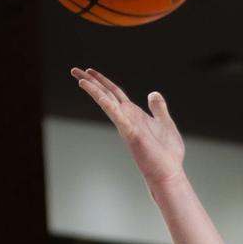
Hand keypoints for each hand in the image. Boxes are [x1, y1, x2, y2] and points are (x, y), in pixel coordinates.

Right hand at [70, 69, 185, 190]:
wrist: (168, 173)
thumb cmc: (167, 154)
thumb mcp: (165, 123)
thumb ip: (158, 108)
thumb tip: (153, 93)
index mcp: (134, 114)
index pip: (114, 93)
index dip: (102, 80)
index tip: (90, 71)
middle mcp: (126, 118)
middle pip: (105, 94)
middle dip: (90, 81)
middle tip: (74, 70)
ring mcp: (126, 125)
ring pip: (107, 102)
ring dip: (94, 90)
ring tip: (80, 79)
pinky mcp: (130, 133)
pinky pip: (117, 115)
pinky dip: (107, 104)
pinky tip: (99, 94)